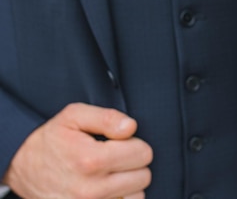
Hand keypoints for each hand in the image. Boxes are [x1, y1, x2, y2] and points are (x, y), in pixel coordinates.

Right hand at [2, 103, 152, 198]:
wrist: (22, 167)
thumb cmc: (51, 140)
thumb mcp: (74, 116)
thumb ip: (107, 118)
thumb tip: (131, 127)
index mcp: (90, 160)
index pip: (143, 153)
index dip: (134, 144)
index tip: (120, 143)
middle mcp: (90, 189)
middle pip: (143, 176)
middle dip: (133, 163)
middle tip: (115, 157)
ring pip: (137, 196)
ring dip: (129, 184)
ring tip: (111, 173)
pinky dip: (121, 197)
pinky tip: (108, 187)